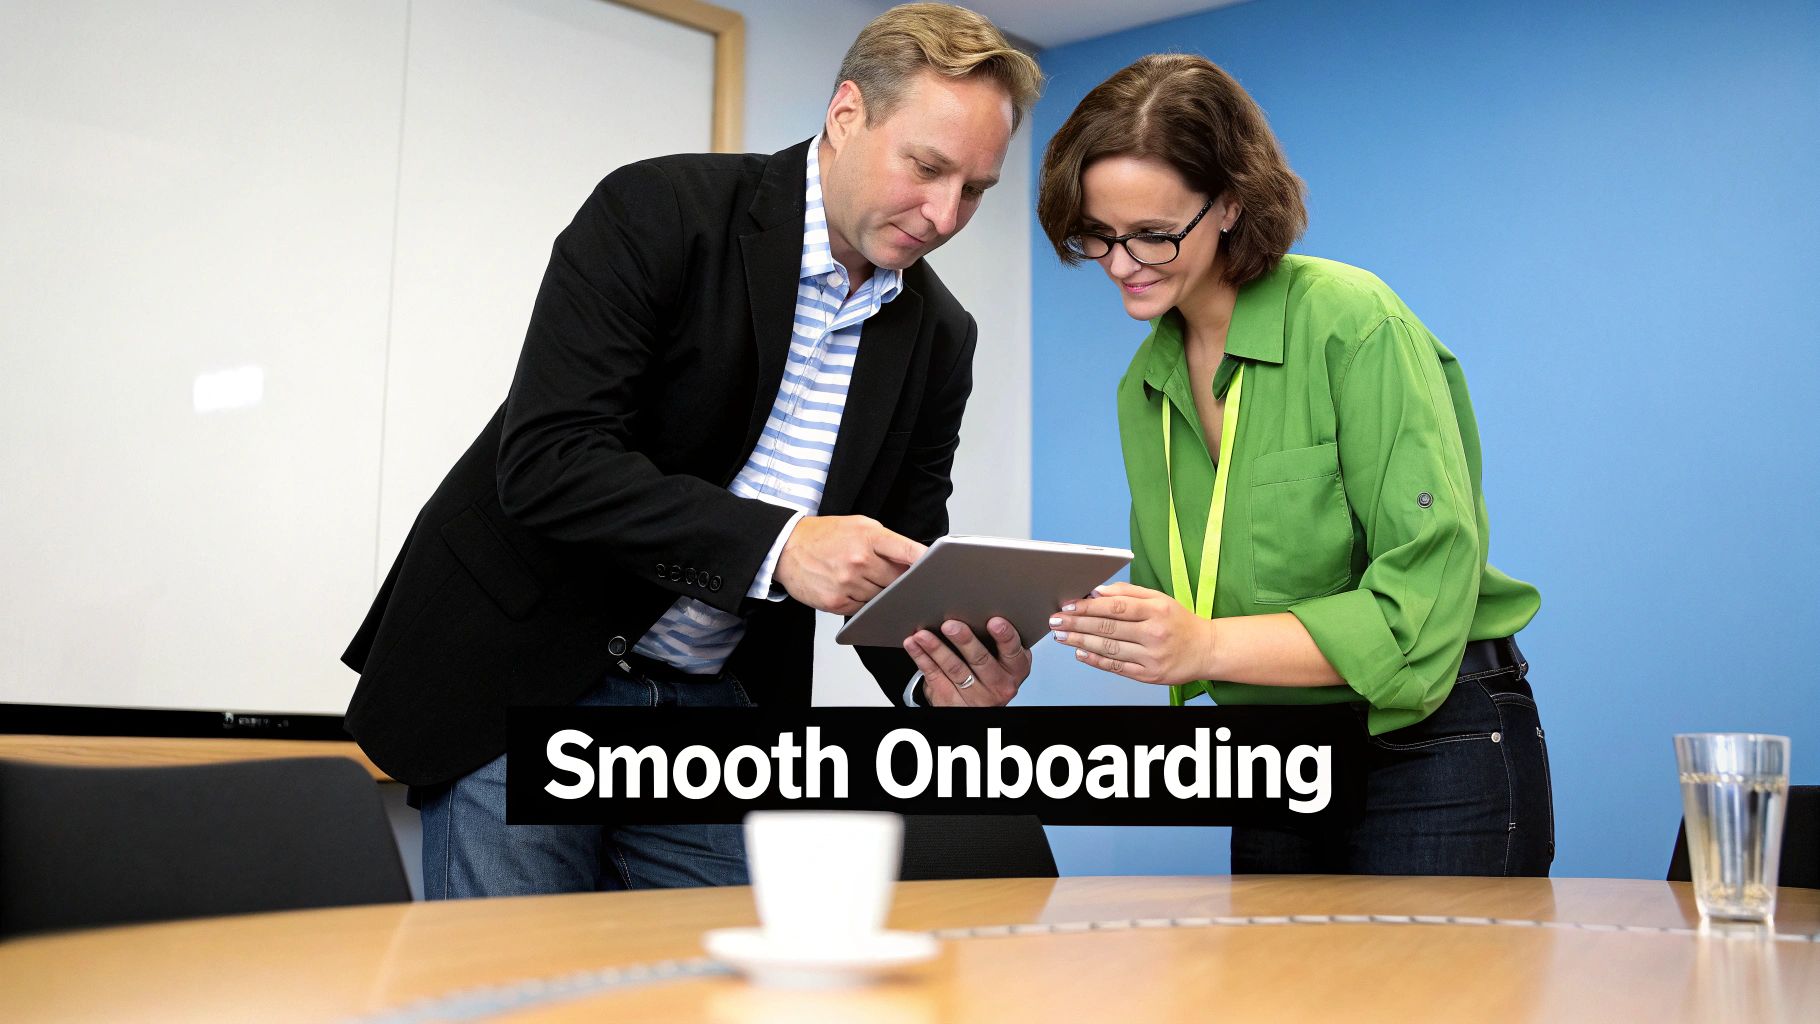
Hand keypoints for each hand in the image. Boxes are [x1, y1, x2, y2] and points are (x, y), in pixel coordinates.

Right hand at [775, 516, 925, 614]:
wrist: (787, 548)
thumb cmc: (825, 536)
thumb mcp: (858, 525)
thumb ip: (886, 541)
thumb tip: (913, 560)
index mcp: (868, 537)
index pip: (907, 550)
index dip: (925, 561)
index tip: (939, 567)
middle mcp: (859, 560)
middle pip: (897, 580)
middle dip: (900, 580)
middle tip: (894, 576)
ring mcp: (847, 583)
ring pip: (881, 597)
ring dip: (879, 592)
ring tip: (862, 577)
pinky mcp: (836, 602)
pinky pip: (863, 608)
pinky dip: (862, 602)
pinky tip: (851, 588)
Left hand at [903, 617, 1029, 706]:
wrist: (977, 703)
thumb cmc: (991, 670)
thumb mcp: (1004, 658)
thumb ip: (999, 639)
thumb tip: (979, 605)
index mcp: (1015, 669)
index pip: (1013, 652)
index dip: (1005, 636)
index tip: (994, 621)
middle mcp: (998, 684)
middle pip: (981, 660)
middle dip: (964, 641)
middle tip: (950, 625)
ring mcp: (974, 695)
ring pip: (954, 669)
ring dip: (936, 649)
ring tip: (923, 634)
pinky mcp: (951, 699)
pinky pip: (934, 676)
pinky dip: (922, 658)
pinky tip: (914, 644)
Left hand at [1048, 582, 1212, 684]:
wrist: (1206, 649)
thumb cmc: (1179, 622)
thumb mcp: (1160, 598)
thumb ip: (1128, 592)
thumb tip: (1098, 591)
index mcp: (1157, 610)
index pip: (1116, 607)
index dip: (1088, 607)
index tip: (1068, 605)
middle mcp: (1155, 634)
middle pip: (1108, 628)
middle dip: (1077, 624)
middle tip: (1055, 620)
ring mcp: (1152, 657)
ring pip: (1110, 648)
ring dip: (1081, 642)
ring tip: (1062, 636)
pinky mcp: (1150, 675)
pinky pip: (1118, 667)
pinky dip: (1096, 661)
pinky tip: (1080, 653)